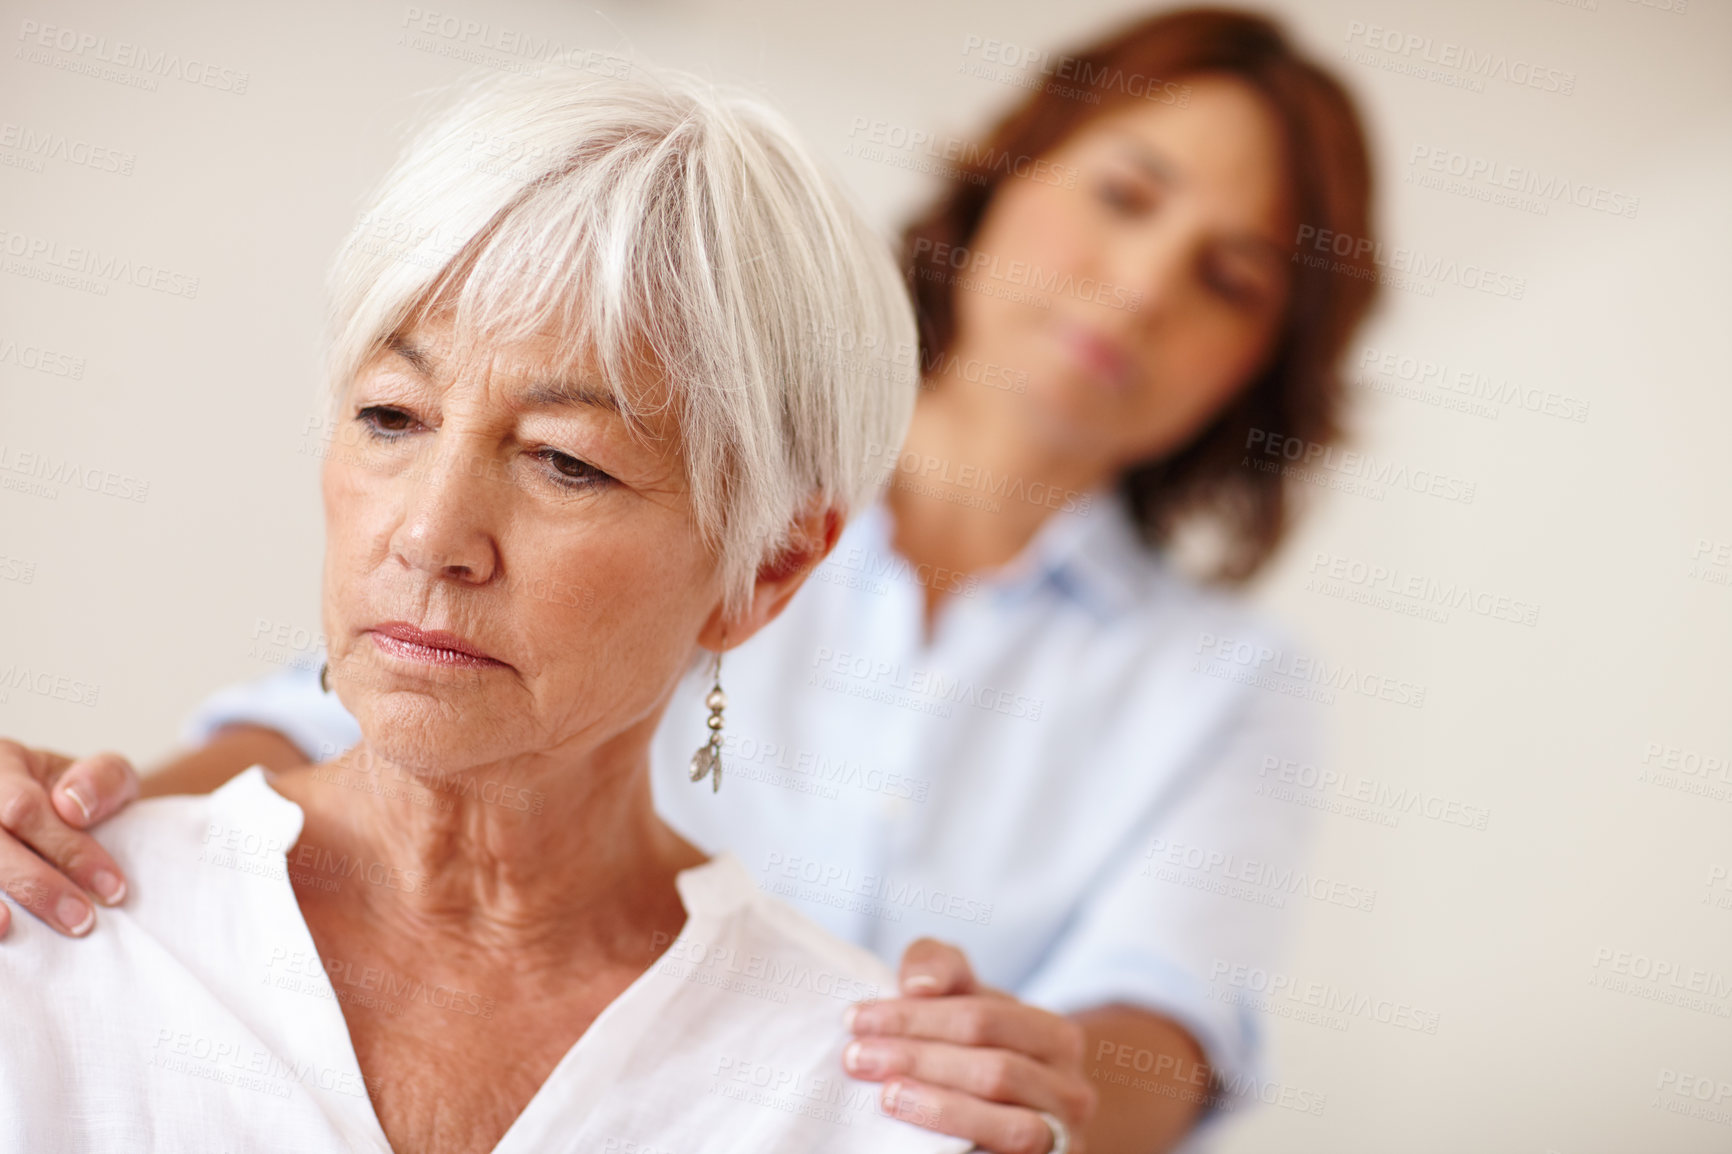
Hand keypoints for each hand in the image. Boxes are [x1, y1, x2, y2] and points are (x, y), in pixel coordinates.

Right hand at [0, 739, 138, 937]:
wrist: (64, 815)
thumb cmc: (81, 799)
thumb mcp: (106, 779)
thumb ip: (103, 780)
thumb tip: (72, 806)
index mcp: (3, 763)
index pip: (24, 809)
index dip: (69, 851)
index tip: (113, 888)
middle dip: (37, 885)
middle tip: (81, 921)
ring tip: (11, 931)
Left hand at [845, 938, 1097, 1153]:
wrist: (1011, 1118)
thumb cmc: (975, 1051)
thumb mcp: (962, 1001)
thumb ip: (940, 967)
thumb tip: (919, 984)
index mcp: (1055, 1036)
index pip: (984, 1017)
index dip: (916, 1016)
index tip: (856, 1019)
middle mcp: (1071, 1088)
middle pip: (994, 1068)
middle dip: (918, 1059)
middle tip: (856, 1057)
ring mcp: (1064, 1137)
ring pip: (1008, 1122)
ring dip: (938, 1107)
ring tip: (886, 1094)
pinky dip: (962, 1139)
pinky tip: (916, 1137)